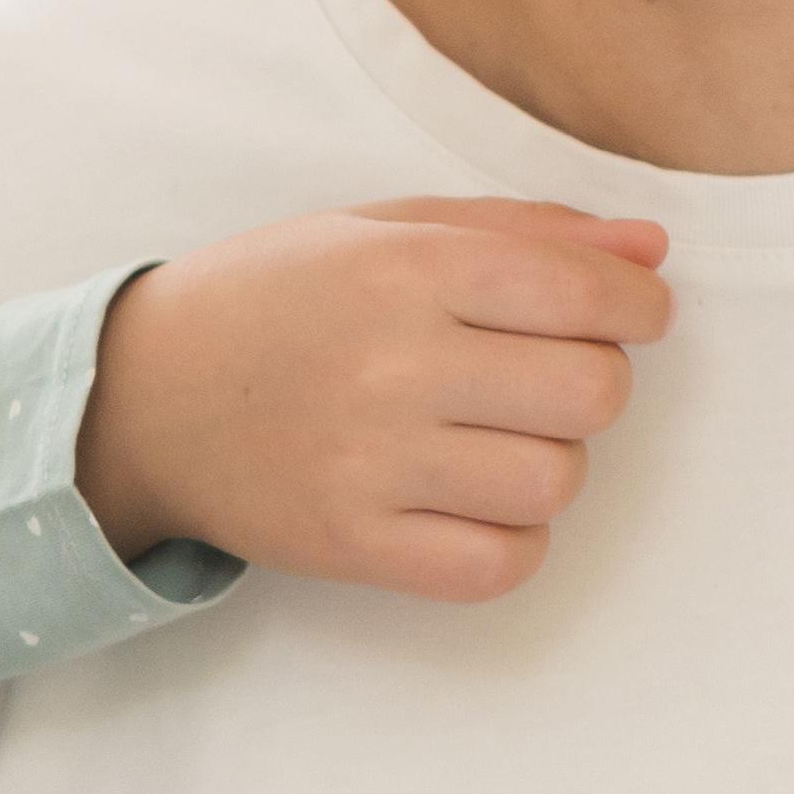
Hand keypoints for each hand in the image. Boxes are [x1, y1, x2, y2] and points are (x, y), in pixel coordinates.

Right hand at [74, 199, 673, 601]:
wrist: (142, 396)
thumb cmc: (275, 298)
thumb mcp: (381, 229)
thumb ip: (522, 231)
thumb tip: (651, 250)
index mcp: (403, 269)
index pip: (581, 291)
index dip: (637, 305)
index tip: (631, 312)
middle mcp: (391, 364)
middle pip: (591, 392)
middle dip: (593, 379)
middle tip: (541, 373)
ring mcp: (370, 463)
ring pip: (556, 481)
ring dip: (550, 460)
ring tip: (494, 436)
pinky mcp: (353, 544)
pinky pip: (499, 564)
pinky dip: (511, 538)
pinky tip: (473, 500)